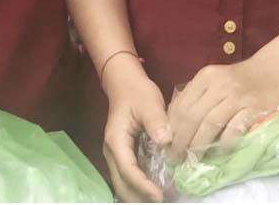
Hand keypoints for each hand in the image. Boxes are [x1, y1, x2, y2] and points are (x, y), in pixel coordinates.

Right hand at [100, 56, 170, 202]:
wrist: (125, 84)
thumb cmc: (137, 93)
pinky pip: (129, 177)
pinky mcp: (123, 156)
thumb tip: (166, 141)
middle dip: (139, 197)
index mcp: (116, 141)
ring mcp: (116, 156)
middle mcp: (112, 152)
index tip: (159, 195)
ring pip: (123, 184)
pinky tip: (156, 190)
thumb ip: (157, 121)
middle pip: (122, 184)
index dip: (143, 185)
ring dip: (139, 195)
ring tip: (162, 199)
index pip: (128, 170)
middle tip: (163, 201)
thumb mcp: (149, 102)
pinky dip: (140, 187)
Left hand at [166, 57, 278, 162]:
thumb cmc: (241, 78)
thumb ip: (196, 96)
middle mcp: (218, 84)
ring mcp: (236, 96)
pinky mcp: (253, 108)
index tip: (165, 145)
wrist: (274, 69)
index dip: (171, 127)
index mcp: (206, 77)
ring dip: (198, 145)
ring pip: (209, 124)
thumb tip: (174, 124)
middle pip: (192, 116)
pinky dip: (223, 143)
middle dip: (180, 141)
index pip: (181, 105)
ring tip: (192, 160)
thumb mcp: (214, 80)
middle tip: (175, 158)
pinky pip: (233, 129)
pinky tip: (218, 152)